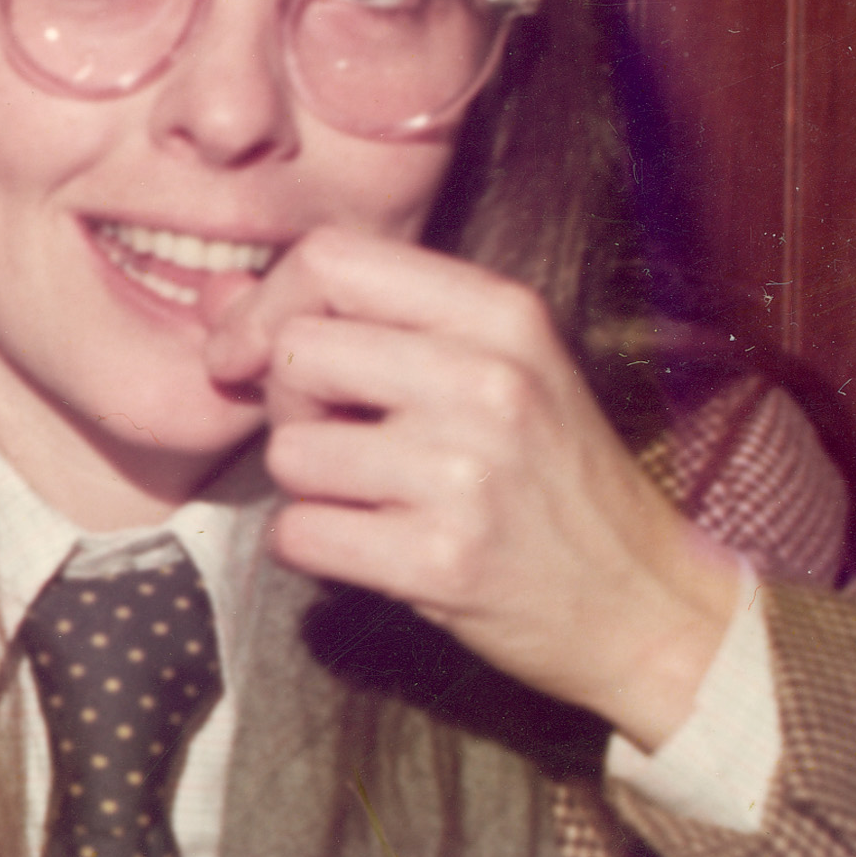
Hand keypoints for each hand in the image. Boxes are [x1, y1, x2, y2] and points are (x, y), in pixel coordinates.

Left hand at [210, 227, 740, 747]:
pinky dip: (312, 548)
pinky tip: (369, 548)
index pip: (334, 258)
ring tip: (372, 498)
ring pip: (289, 452)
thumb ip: (362, 322)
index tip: (247, 353)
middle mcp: (488, 380)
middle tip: (335, 440)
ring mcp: (466, 472)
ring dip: (306, 485)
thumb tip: (215, 295)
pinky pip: (300, 534)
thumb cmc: (548, 478)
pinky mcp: (442, 559)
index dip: (266, 304)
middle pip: (296, 353)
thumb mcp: (490, 369)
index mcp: (501, 314)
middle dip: (286, 404)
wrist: (640, 598)